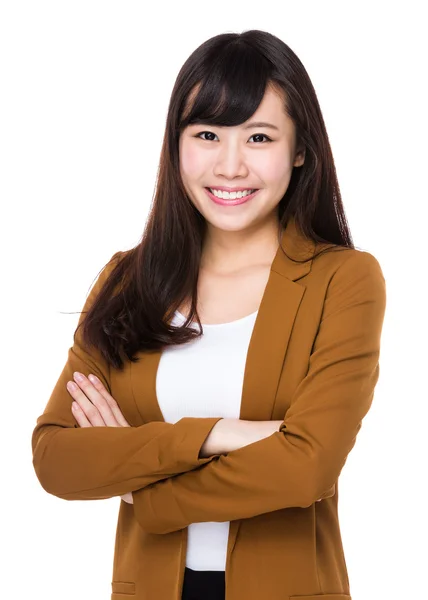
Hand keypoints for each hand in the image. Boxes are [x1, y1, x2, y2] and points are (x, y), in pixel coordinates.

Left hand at [66, 371, 133, 503]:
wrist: (145, 485)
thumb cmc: (140, 467)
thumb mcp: (136, 446)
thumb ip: (125, 435)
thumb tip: (118, 425)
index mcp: (125, 428)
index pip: (112, 403)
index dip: (101, 390)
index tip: (92, 376)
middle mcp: (117, 431)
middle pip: (101, 404)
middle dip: (88, 388)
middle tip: (76, 374)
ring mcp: (110, 439)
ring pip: (94, 413)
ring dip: (82, 397)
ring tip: (72, 385)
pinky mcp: (103, 449)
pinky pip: (90, 431)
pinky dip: (82, 418)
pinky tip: (74, 407)